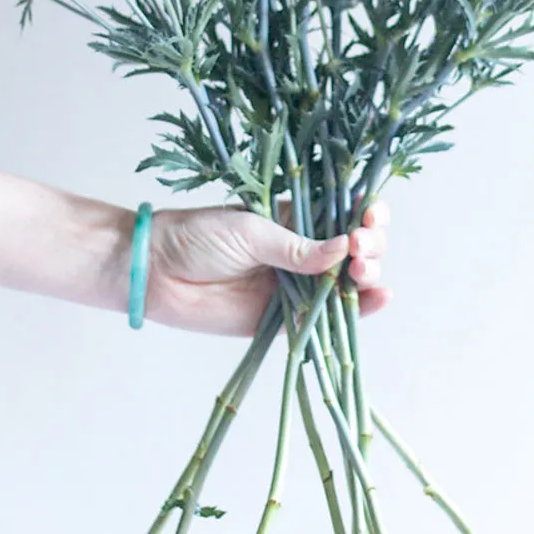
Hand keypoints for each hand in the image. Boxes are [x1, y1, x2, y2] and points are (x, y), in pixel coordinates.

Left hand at [145, 198, 391, 335]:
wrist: (154, 271)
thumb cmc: (197, 236)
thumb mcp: (250, 231)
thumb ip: (296, 246)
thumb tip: (345, 248)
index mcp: (294, 218)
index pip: (343, 213)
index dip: (366, 214)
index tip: (370, 216)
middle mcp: (302, 251)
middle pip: (354, 249)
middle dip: (370, 245)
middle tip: (362, 248)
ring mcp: (296, 285)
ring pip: (347, 282)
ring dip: (368, 276)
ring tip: (366, 273)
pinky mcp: (285, 320)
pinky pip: (326, 317)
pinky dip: (357, 311)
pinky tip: (379, 299)